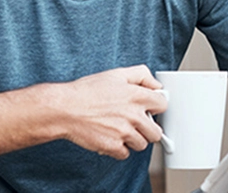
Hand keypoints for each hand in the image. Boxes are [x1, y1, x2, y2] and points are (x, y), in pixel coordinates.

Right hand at [52, 65, 167, 159]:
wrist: (64, 109)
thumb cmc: (86, 91)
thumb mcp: (115, 74)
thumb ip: (141, 75)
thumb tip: (156, 84)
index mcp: (137, 96)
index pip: (163, 105)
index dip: (154, 107)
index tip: (148, 109)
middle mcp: (134, 115)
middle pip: (156, 132)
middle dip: (147, 129)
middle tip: (134, 124)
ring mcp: (124, 132)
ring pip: (141, 144)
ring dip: (132, 139)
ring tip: (118, 129)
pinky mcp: (113, 146)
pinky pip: (125, 154)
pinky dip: (118, 149)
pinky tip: (109, 137)